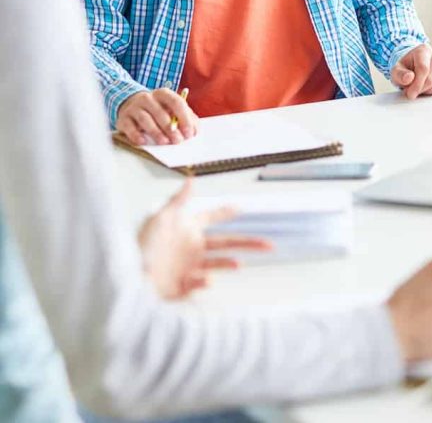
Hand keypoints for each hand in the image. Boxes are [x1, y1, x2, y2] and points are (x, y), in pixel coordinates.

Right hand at [117, 87, 197, 145]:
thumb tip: (195, 131)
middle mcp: (148, 98)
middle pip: (160, 112)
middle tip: (178, 141)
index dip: (184, 117)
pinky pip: (129, 127)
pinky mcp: (123, 119)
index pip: (176, 102)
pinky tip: (143, 141)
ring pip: (145, 119)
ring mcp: (134, 108)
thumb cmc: (156, 109)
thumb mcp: (171, 109)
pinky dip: (136, 135)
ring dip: (155, 131)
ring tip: (164, 142)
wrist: (130, 104)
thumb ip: (185, 117)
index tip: (189, 132)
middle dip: (170, 128)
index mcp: (163, 94)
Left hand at [138, 179, 271, 299]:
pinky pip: (200, 284)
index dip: (225, 212)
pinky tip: (204, 280)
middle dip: (248, 243)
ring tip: (238, 264)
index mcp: (187, 229)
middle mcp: (192, 248)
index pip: (211, 218)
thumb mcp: (160, 220)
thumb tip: (192, 179)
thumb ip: (178, 201)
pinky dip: (204, 282)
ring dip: (229, 263)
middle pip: (226, 243)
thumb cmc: (140, 248)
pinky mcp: (184, 287)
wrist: (127, 281)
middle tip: (269, 245)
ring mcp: (190, 268)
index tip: (241, 207)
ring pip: (218, 264)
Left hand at [391, 44, 431, 99]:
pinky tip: (430, 87)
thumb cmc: (406, 68)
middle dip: (420, 90)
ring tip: (421, 86)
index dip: (416, 85)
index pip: (423, 69)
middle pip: (431, 80)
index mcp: (423, 50)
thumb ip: (399, 74)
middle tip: (412, 91)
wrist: (415, 65)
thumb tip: (409, 78)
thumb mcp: (396, 71)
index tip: (410, 94)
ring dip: (427, 92)